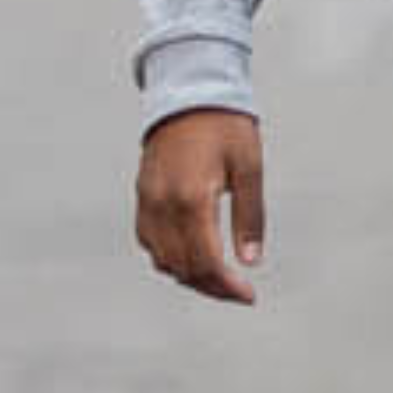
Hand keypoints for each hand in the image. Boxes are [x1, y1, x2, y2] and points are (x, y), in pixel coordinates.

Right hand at [133, 107, 263, 305]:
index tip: (249, 296)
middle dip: (211, 286)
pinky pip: (150, 241)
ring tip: (221, 278)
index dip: (226, 286)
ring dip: (190, 274)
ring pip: (161, 259)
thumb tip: (250, 261)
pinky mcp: (141, 197)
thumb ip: (250, 217)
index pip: (205, 261)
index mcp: (192, 199)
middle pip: (181, 267)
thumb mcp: (250, 169)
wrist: (188, 95)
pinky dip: (170, 256)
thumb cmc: (226, 128)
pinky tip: (195, 255)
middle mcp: (162, 205)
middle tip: (240, 292)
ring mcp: (147, 202)